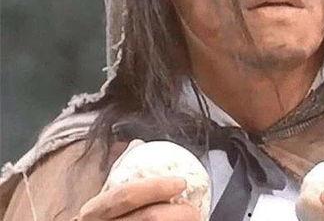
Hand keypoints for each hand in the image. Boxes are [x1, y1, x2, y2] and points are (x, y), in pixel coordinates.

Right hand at [76, 177, 200, 220]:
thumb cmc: (99, 220)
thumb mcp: (100, 200)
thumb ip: (118, 175)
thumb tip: (137, 145)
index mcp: (94, 213)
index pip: (126, 195)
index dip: (156, 187)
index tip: (180, 182)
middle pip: (150, 217)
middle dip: (180, 212)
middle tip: (194, 208)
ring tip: (194, 217)